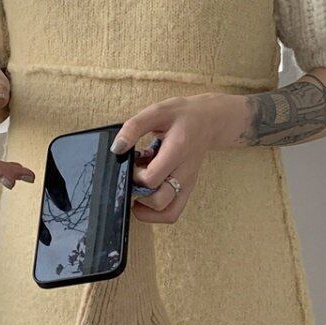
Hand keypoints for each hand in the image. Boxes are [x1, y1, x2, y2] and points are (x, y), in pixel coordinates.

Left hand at [111, 93, 238, 223]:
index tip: (131, 164)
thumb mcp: (156, 111)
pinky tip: (146, 195)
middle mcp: (185, 172)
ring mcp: (188, 183)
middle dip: (138, 195)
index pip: (151, 178)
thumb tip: (116, 148)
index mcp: (178, 150)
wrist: (209, 121)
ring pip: (168, 213)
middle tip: (132, 180)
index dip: (134, 176)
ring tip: (137, 193)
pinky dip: (156, 211)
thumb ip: (134, 127)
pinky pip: (173, 212)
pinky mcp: (186, 189)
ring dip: (147, 209)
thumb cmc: (182, 115)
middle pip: (159, 201)